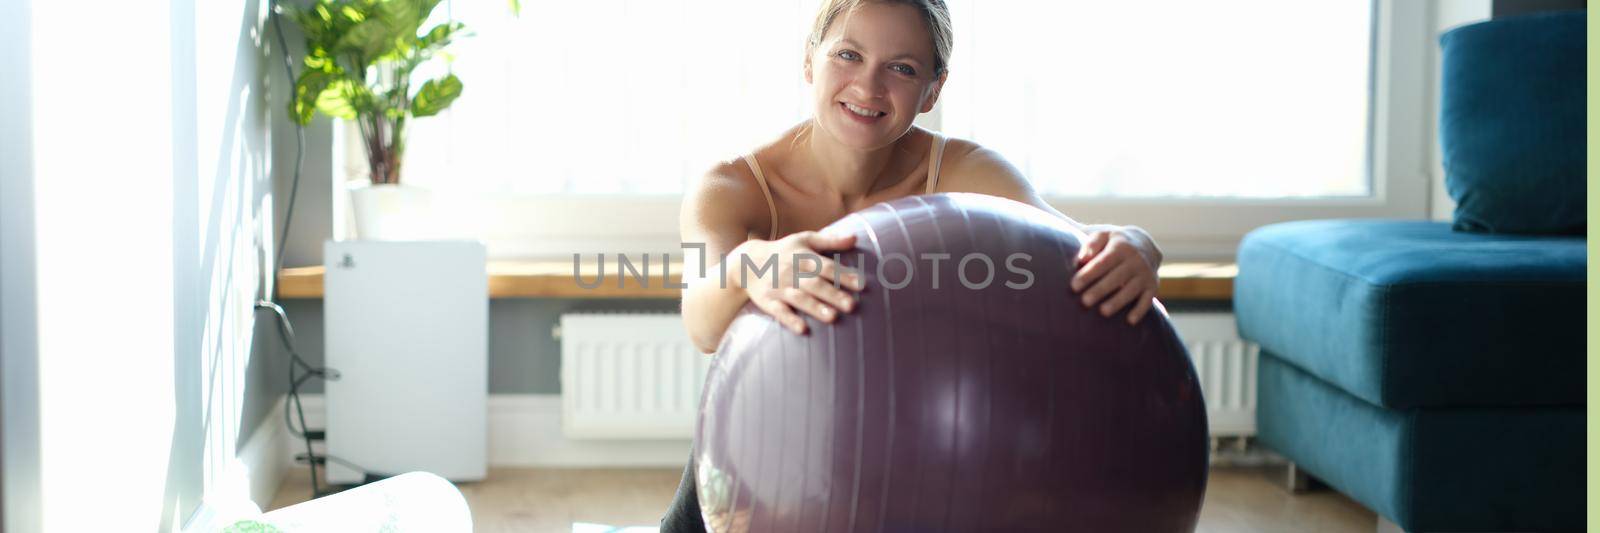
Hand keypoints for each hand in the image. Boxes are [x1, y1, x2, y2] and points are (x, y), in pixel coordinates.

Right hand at [734, 231, 865, 333]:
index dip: (843, 275)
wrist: (747, 262)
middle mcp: (792, 273)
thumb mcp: (804, 239)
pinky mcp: (768, 302)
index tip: (862, 285)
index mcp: (803, 258)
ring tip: (833, 318)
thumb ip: (830, 240)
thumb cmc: (783, 251)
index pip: (826, 267)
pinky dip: (790, 320)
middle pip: (815, 284)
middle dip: (833, 295)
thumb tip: (856, 237)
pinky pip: (779, 311)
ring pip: (799, 299)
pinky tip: (803, 329)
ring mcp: (779, 288)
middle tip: (852, 305)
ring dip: (815, 308)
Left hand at [1070, 227, 1161, 324]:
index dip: (1089, 274)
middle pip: (1117, 277)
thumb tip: (1082, 259)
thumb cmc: (1113, 242)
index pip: (1103, 262)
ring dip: (1118, 301)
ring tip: (1102, 312)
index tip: (1074, 286)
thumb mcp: (1103, 235)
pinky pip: (1148, 300)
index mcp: (1121, 247)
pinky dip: (1140, 310)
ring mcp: (1146, 274)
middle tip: (1085, 301)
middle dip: (1101, 290)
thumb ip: (1091, 244)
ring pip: (1131, 290)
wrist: (1144, 244)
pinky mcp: (1152, 286)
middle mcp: (1136, 260)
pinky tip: (1129, 321)